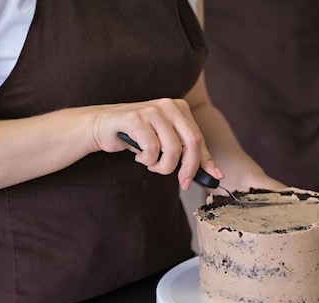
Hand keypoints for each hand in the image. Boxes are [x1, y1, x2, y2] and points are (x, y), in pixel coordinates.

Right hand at [91, 98, 220, 189]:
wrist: (103, 126)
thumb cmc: (138, 136)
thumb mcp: (168, 143)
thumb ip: (190, 155)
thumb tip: (216, 173)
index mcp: (180, 108)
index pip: (199, 139)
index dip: (204, 162)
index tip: (212, 178)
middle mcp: (168, 105)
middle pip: (192, 143)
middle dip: (188, 168)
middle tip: (181, 181)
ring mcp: (152, 110)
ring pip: (172, 150)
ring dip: (162, 166)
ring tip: (151, 163)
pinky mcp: (135, 118)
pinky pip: (152, 149)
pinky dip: (147, 160)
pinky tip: (139, 156)